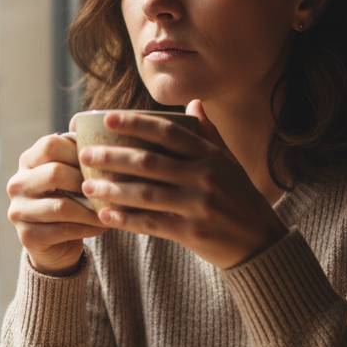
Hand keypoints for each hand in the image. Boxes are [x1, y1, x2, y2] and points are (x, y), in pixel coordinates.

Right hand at [7, 133, 107, 274]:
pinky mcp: (26, 236)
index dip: (80, 152)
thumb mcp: (73, 172)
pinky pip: (63, 230)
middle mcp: (17, 183)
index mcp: (28, 160)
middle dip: (87, 181)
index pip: (50, 145)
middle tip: (112, 187)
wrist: (57, 242)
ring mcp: (18, 211)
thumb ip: (80, 151)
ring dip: (92, 209)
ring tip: (113, 209)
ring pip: (61, 206)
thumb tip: (92, 119)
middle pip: (55, 173)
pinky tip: (104, 225)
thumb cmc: (71, 198)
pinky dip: (88, 227)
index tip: (104, 163)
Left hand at [77, 102, 287, 268]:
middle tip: (85, 154)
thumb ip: (209, 134)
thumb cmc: (240, 198)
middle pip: (149, 161)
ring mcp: (199, 205)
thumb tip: (194, 103)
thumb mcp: (229, 163)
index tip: (107, 118)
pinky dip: (126, 220)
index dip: (136, 123)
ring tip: (87, 186)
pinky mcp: (193, 233)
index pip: (168, 132)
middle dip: (112, 157)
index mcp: (211, 155)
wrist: (260, 243)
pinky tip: (105, 216)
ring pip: (146, 194)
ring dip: (112, 189)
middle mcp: (205, 177)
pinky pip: (151, 224)